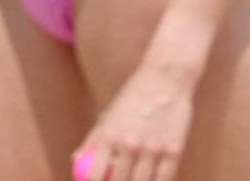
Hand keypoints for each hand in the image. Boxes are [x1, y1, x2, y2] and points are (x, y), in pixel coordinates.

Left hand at [73, 64, 194, 180]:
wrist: (164, 79)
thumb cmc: (132, 98)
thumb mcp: (108, 115)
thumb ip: (92, 140)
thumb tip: (75, 159)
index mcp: (108, 135)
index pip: (94, 174)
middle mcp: (129, 144)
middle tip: (118, 179)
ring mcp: (153, 149)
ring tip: (134, 177)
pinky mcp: (174, 151)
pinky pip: (164, 179)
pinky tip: (151, 178)